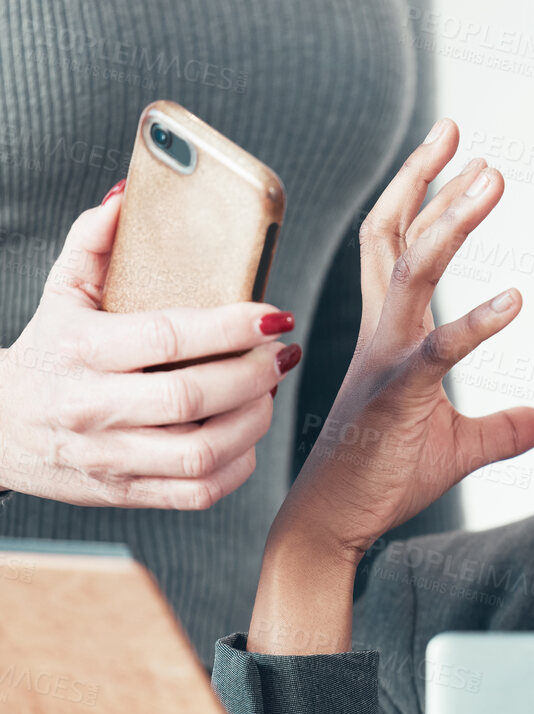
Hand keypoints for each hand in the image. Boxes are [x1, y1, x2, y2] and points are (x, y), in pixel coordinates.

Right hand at [0, 181, 297, 507]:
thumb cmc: (47, 356)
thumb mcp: (61, 294)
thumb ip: (95, 242)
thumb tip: (129, 197)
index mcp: (81, 350)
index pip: (166, 336)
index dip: (230, 327)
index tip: (273, 315)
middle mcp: (93, 407)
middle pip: (192, 396)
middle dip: (254, 374)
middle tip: (282, 354)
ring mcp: (111, 456)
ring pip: (202, 450)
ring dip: (254, 421)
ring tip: (268, 392)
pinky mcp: (127, 492)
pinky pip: (199, 491)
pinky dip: (238, 467)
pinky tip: (246, 437)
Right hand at [251, 121, 533, 652]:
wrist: (332, 524)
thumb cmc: (383, 478)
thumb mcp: (462, 447)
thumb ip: (505, 429)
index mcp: (391, 334)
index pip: (398, 245)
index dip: (420, 193)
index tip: (454, 151)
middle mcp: (383, 334)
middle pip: (398, 236)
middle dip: (429, 182)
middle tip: (461, 133)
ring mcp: (385, 360)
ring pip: (413, 271)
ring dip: (452, 220)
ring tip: (490, 178)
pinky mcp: (396, 398)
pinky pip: (438, 351)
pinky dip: (476, 323)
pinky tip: (516, 300)